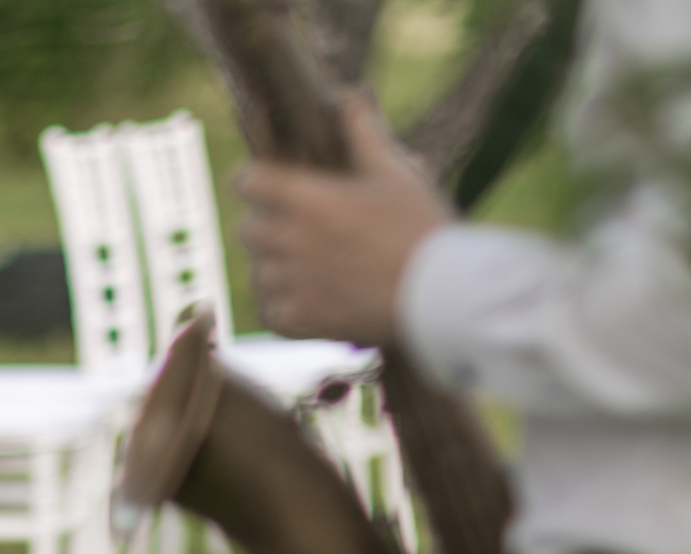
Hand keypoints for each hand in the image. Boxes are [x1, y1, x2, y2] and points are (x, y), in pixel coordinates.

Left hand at [236, 92, 451, 345]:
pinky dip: (285, 307)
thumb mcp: (395, 171)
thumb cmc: (421, 227)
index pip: (248, 180)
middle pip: (249, 229)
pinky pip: (271, 313)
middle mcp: (290, 241)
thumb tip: (345, 94)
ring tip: (313, 266)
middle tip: (303, 227)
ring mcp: (292, 284)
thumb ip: (362, 132)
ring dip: (278, 268)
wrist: (442, 295)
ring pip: (260, 273)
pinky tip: (311, 298)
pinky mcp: (301, 321)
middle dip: (270, 224)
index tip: (274, 184)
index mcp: (307, 199)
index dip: (258, 179)